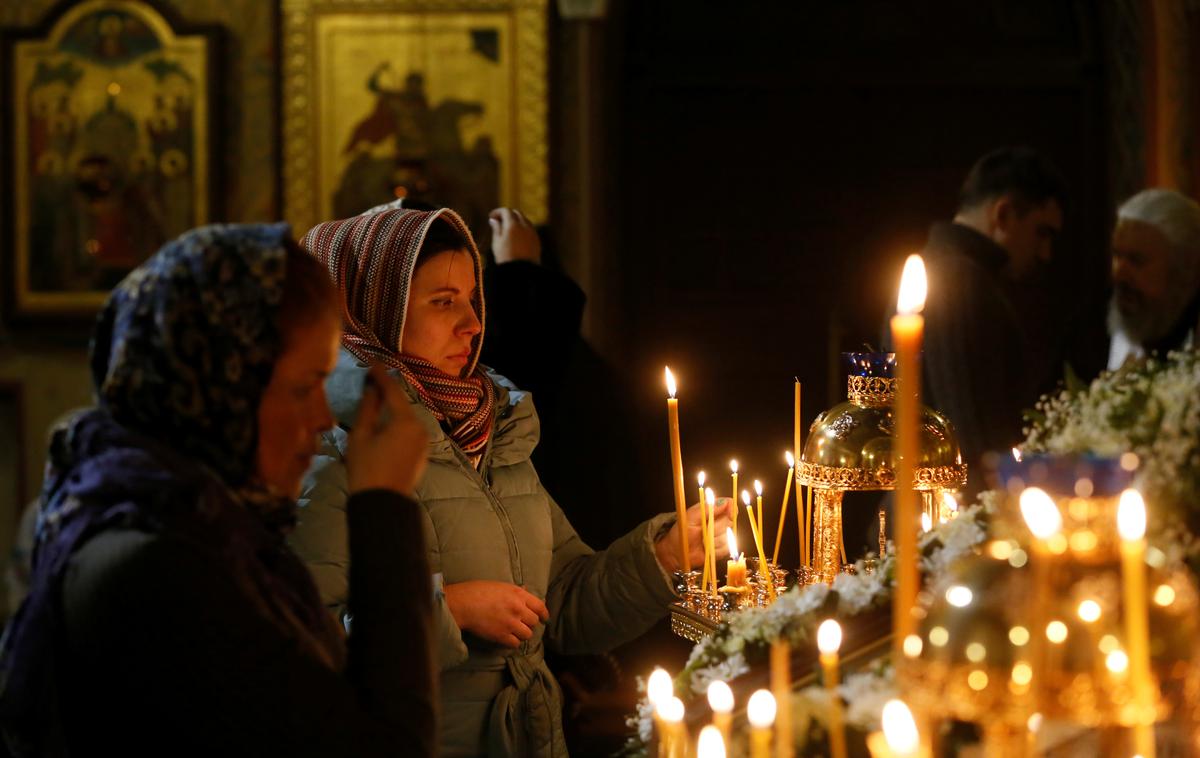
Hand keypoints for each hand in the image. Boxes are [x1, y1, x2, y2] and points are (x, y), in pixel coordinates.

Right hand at [345, 365, 427, 495]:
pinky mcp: (422, 453)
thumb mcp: (360, 436)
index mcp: (405, 421)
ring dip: (393, 408)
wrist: (383, 503)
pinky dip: (398, 423)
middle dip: (388, 391)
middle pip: (401, 403)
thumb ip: (368, 408)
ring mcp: (423, 441)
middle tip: (373, 378)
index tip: (372, 362)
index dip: (381, 375)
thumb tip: (372, 387)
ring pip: (406, 417)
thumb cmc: (366, 469)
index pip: (393, 390)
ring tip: (377, 399)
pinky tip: (386, 423)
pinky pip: (409, 431)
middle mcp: (420, 427)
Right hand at [443, 580, 549, 647]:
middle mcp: (518, 609)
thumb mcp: (500, 586)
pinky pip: (515, 643)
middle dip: (530, 623)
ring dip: (522, 634)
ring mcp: (510, 623)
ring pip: (527, 634)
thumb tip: (526, 590)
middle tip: (523, 623)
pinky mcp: (501, 635)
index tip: (544, 618)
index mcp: (518, 594)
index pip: (540, 606)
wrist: (462, 604)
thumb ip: (515, 591)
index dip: (544, 614)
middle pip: (534, 621)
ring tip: (515, 632)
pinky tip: (507, 638)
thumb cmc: (477, 591)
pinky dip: (513, 642)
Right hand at [489, 207, 540, 264]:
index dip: (498, 212)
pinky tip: (517, 237)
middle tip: (499, 221)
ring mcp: (532, 233)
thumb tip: (493, 220)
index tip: (491, 217)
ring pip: (525, 220)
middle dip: (508, 215)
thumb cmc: (506, 258)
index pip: (506, 211)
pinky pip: (530, 229)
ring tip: (508, 229)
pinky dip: (523, 228)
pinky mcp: (537, 240)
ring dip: (516, 221)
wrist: (522, 272)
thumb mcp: (497, 242)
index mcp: (513, 225)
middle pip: (517, 213)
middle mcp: (525, 226)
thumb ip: (496, 229)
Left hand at [654, 499, 732, 573]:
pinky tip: (706, 548)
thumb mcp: (691, 517)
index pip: (730, 504)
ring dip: (713, 540)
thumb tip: (725, 502)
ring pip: (727, 537)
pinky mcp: (722, 548)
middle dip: (716, 528)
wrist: (678, 550)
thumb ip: (707, 509)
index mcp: (712, 509)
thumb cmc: (682, 531)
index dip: (732, 509)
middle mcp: (719, 521)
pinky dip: (715, 550)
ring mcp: (722, 535)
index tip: (730, 514)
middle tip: (703, 530)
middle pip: (729, 522)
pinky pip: (725, 549)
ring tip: (702, 540)